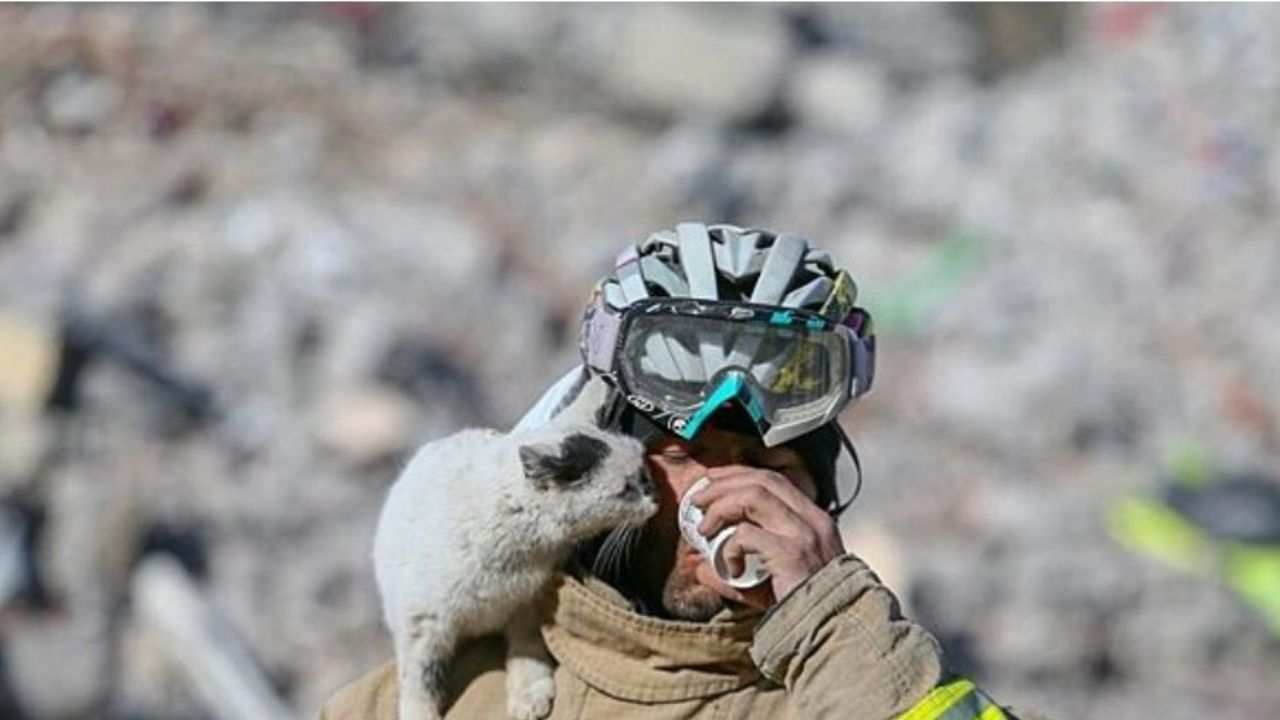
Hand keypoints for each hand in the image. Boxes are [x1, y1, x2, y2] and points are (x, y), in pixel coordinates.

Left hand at [691, 465, 844, 608]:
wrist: (831, 631)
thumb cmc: (803, 609)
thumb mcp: (767, 583)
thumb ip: (732, 572)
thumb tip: (697, 565)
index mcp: (813, 520)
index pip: (774, 480)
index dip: (739, 475)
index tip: (714, 481)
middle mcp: (812, 520)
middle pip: (761, 480)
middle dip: (723, 484)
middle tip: (698, 500)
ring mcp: (804, 535)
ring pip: (752, 496)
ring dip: (721, 506)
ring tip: (705, 528)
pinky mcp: (791, 553)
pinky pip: (747, 534)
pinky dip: (730, 547)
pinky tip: (730, 568)